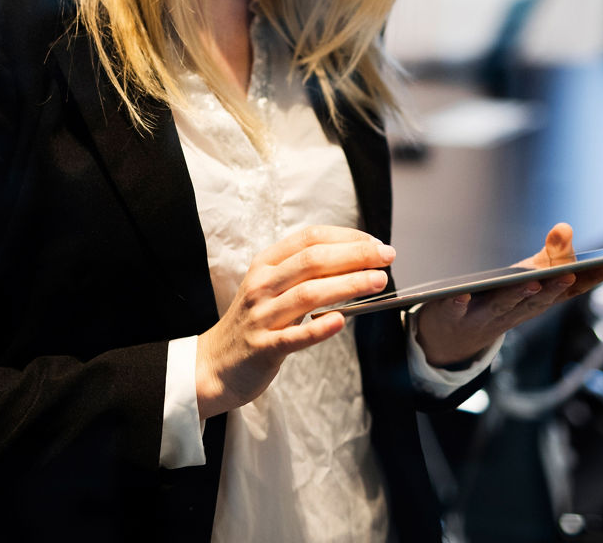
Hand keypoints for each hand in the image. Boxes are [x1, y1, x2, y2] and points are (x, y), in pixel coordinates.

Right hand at [196, 225, 394, 417]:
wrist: (215, 364)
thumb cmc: (253, 322)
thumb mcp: (271, 287)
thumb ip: (303, 274)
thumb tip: (354, 262)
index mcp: (266, 263)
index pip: (309, 238)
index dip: (346, 237)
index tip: (374, 243)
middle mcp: (262, 284)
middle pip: (313, 261)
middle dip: (354, 255)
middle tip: (387, 257)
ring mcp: (261, 315)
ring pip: (308, 293)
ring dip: (348, 284)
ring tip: (378, 282)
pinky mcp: (264, 347)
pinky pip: (294, 336)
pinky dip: (319, 328)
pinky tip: (341, 321)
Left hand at [416, 222, 602, 367]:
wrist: (457, 334)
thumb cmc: (502, 298)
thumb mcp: (528, 275)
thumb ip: (551, 254)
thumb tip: (565, 228)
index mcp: (537, 302)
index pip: (568, 291)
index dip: (591, 279)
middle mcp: (516, 312)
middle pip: (537, 301)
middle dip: (555, 289)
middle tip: (570, 274)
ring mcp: (485, 316)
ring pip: (503, 307)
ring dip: (517, 296)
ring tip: (532, 281)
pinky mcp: (454, 315)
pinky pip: (456, 311)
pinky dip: (459, 303)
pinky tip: (462, 293)